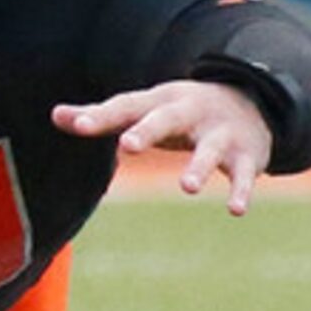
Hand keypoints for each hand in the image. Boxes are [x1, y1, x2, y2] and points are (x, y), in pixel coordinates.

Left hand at [54, 80, 276, 213]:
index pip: (126, 106)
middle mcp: (191, 113)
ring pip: (210, 149)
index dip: (101, 116)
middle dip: (148, 131)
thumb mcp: (147, 108)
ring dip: (199, 167)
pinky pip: (244, 174)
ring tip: (187, 188)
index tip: (76, 126)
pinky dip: (241, 191)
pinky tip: (236, 210)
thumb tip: (55, 115)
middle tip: (128, 146)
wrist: (255, 99)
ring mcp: (221, 133)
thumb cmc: (184, 112)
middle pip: (167, 119)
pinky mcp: (246, 155)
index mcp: (162, 101)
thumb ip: (104, 115)